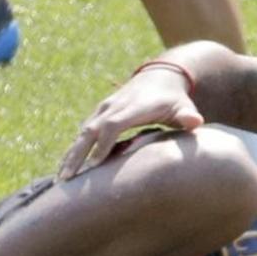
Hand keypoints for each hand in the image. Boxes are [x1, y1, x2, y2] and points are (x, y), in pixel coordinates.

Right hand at [58, 66, 202, 181]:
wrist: (161, 75)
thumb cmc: (174, 99)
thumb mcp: (183, 106)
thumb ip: (187, 116)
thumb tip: (196, 122)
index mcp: (132, 107)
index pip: (113, 126)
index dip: (103, 145)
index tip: (94, 168)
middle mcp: (113, 106)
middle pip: (90, 131)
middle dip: (77, 155)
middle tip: (66, 180)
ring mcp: (104, 109)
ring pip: (82, 133)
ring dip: (71, 155)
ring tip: (61, 179)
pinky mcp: (100, 113)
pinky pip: (83, 133)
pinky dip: (74, 150)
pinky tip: (67, 169)